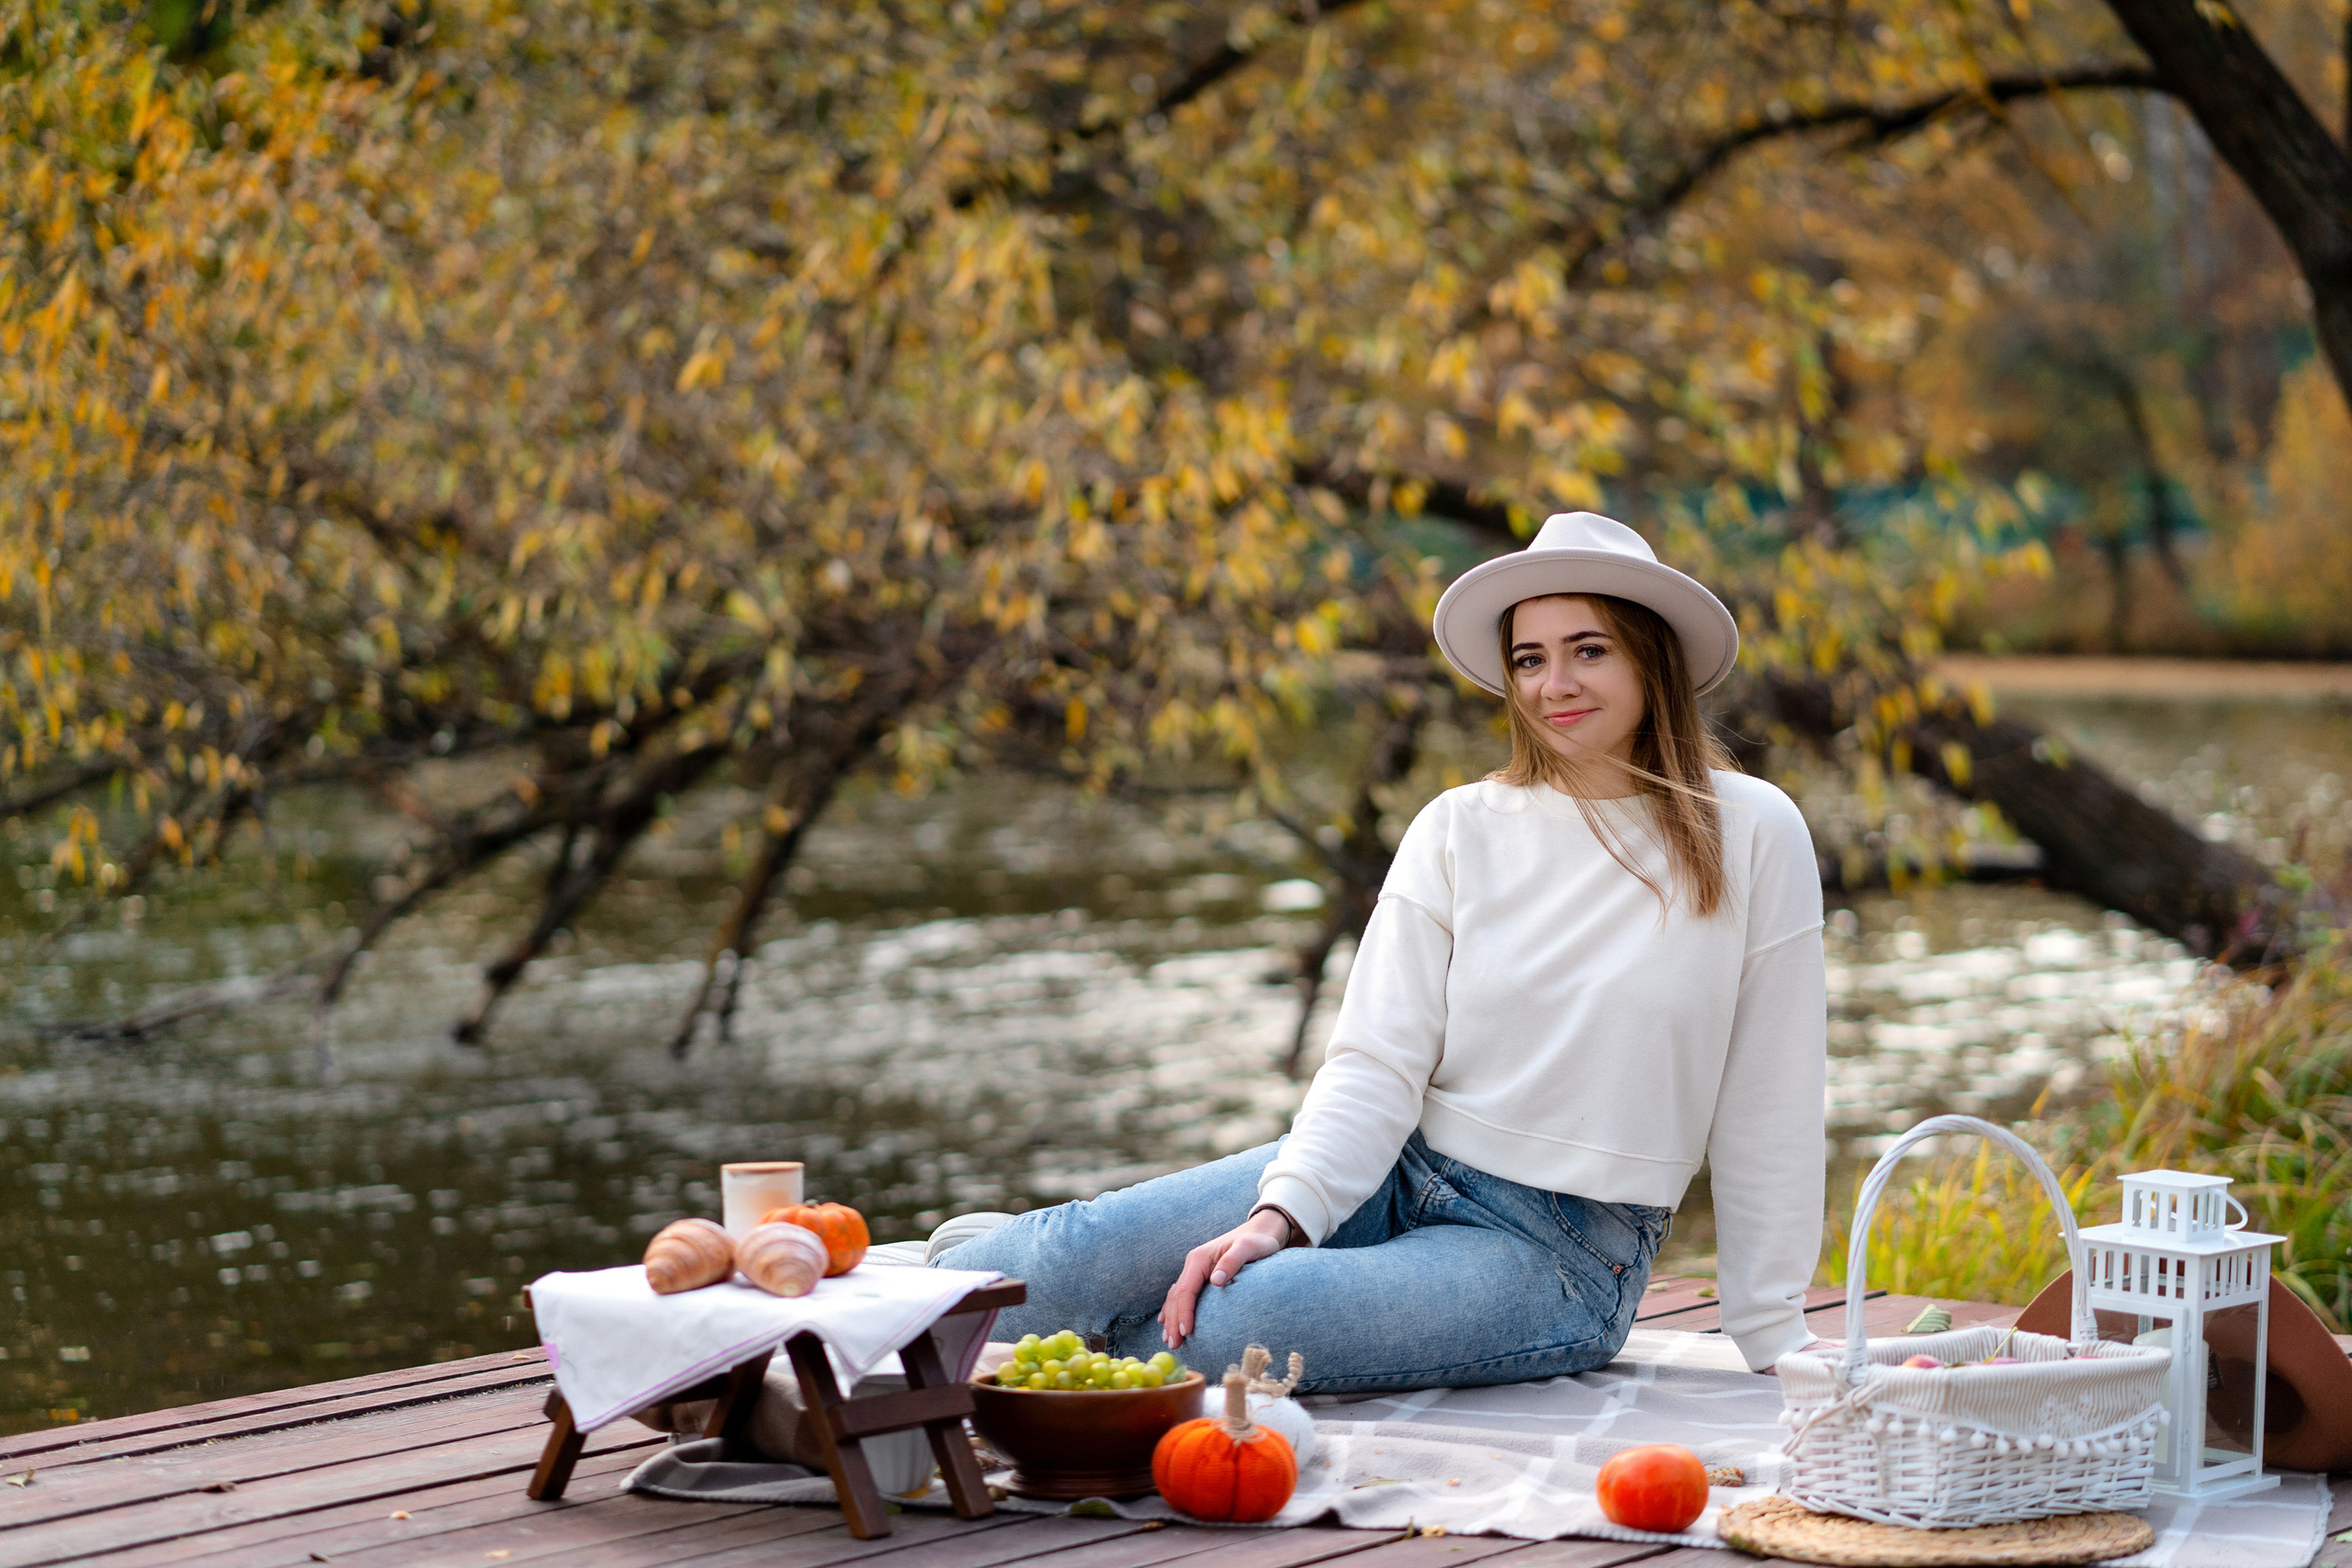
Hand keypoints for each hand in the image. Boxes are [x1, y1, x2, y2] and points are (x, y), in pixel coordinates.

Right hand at [1158, 1208, 1291, 1349]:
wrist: (1259, 1231)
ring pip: (1176, 1297)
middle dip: (1174, 1321)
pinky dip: (1174, 1309)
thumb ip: (1232, 1261)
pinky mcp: (1201, 1276)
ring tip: (1170, 1340)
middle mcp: (1193, 1264)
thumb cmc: (1256, 1241)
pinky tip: (1167, 1321)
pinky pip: (1182, 1294)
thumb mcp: (1248, 1248)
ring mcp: (1195, 1270)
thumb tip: (1216, 1280)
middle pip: (1177, 1296)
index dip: (1184, 1312)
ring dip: (1171, 1318)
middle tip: (1174, 1345)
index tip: (1186, 1332)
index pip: (1186, 1290)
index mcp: (1199, 1259)